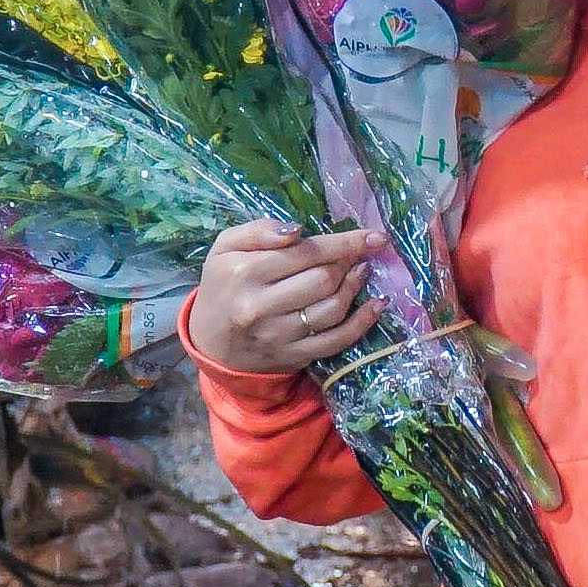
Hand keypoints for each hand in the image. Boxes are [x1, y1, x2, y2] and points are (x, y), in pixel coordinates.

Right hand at [186, 220, 387, 375]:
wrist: (211, 343)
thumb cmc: (223, 285)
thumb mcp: (225, 248)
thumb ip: (258, 231)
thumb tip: (297, 229)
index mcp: (244, 272)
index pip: (305, 252)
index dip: (344, 242)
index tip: (372, 235)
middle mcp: (260, 306)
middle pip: (322, 279)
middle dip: (350, 262)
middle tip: (361, 252)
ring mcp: (279, 335)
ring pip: (332, 308)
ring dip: (356, 286)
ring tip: (362, 271)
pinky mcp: (294, 356)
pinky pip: (336, 340)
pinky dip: (363, 322)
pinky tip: (377, 304)